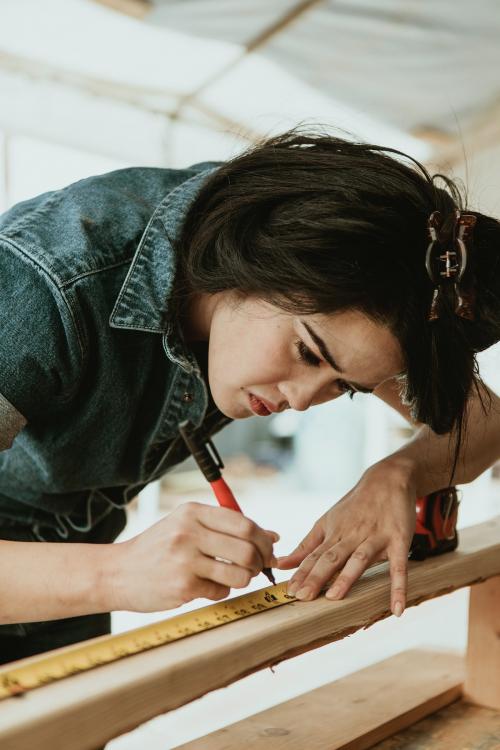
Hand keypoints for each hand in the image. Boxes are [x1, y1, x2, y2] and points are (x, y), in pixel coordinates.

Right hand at [110, 502, 278, 611]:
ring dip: (245, 579)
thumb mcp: (186, 525)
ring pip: (240, 573)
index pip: (243, 523)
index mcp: (192, 512)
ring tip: (234, 577)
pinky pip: (222, 592)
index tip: (268, 549)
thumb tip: (272, 537)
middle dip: (260, 562)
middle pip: (247, 549)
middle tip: (259, 568)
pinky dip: (222, 591)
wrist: (118, 572)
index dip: (263, 539)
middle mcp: (188, 532)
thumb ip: (227, 527)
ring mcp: (185, 560)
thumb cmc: (159, 548)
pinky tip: (207, 587)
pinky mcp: (183, 587)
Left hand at [276, 458, 416, 615]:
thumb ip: (306, 546)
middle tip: (302, 596)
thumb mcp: (327, 521)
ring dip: (346, 577)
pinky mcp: (398, 540)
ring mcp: (375, 537)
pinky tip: (396, 608)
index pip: (314, 556)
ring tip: (334, 597)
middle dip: (316, 577)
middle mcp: (352, 535)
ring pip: (359, 559)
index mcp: (334, 533)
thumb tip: (281, 564)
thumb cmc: (355, 505)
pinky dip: (398, 587)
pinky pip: (399, 566)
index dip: (302, 573)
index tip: (289, 592)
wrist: (387, 479)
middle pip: (331, 557)